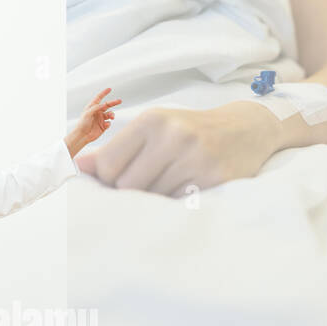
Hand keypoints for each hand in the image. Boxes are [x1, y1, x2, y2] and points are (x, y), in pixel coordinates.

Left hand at [64, 87, 121, 155]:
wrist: (82, 135)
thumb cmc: (82, 124)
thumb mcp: (88, 113)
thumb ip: (96, 108)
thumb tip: (104, 104)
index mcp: (92, 107)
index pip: (99, 98)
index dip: (104, 93)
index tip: (109, 89)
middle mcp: (97, 112)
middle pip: (107, 105)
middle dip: (113, 103)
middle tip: (120, 101)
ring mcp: (101, 119)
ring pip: (110, 114)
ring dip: (112, 115)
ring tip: (112, 117)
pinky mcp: (103, 126)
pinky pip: (109, 123)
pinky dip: (109, 123)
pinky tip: (105, 125)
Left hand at [75, 101, 281, 194]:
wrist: (246, 128)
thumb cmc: (190, 131)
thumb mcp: (154, 129)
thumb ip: (116, 148)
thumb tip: (79, 165)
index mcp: (152, 121)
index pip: (109, 165)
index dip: (109, 179)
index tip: (121, 179)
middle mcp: (174, 135)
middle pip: (127, 187)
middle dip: (132, 193)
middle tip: (149, 184)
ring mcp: (196, 157)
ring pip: (152, 199)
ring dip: (156, 199)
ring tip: (171, 183)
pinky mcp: (215, 178)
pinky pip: (178, 204)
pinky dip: (177, 202)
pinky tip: (187, 188)